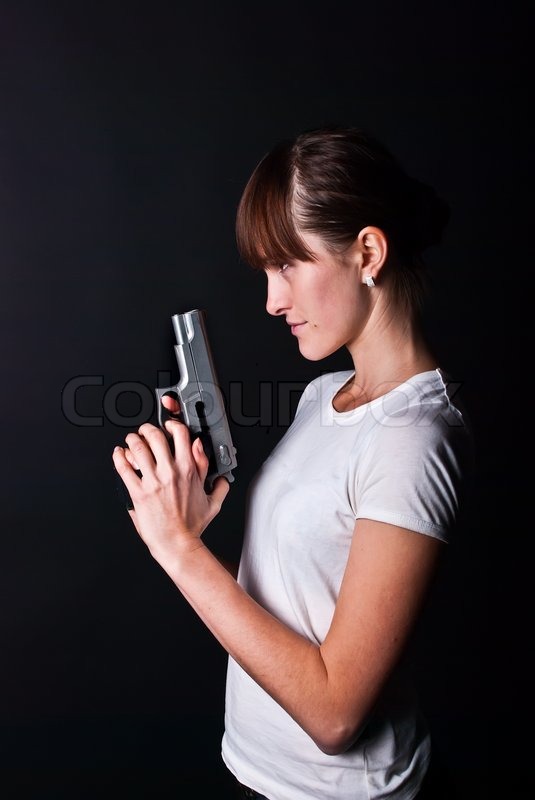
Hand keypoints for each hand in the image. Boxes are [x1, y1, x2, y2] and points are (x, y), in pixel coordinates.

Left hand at [112, 416, 229, 561]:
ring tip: (131, 440)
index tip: (168, 426)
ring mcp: (153, 481)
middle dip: (147, 429)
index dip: (173, 425)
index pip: (181, 434)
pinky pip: (124, 468)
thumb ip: (212, 475)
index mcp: (189, 470)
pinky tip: (118, 454)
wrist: (177, 544)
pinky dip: (118, 457)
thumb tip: (206, 456)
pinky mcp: (138, 492)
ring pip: (138, 448)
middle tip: (144, 431)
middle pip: (155, 436)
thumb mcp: (212, 498)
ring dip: (132, 440)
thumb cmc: (192, 525)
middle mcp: (170, 472)